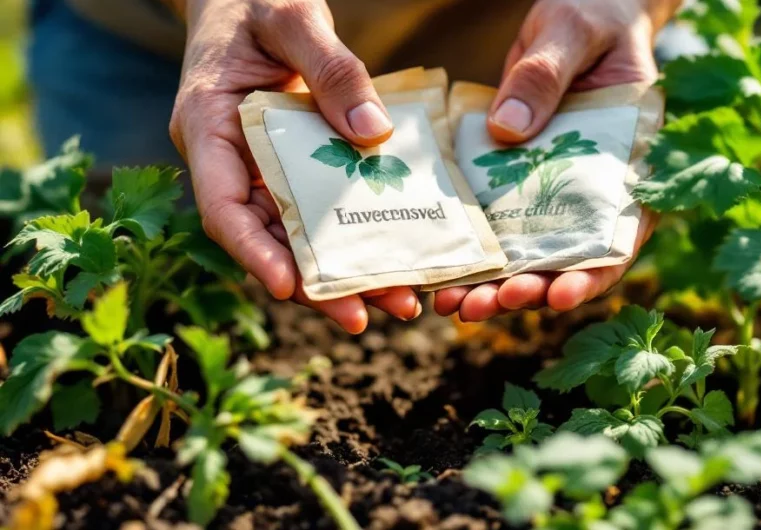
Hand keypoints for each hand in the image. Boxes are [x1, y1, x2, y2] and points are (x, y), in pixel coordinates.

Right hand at [169, 0, 419, 333]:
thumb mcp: (292, 16)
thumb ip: (330, 68)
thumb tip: (371, 134)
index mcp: (206, 126)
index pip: (222, 206)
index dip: (253, 253)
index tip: (290, 287)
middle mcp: (228, 159)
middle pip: (266, 236)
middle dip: (313, 282)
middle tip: (364, 316)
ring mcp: (257, 166)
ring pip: (295, 232)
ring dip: (340, 270)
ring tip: (395, 301)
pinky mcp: (288, 164)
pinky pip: (316, 208)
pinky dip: (349, 235)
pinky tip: (391, 258)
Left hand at [434, 0, 678, 320]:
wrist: (580, 13)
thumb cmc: (593, 16)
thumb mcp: (574, 33)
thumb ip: (546, 74)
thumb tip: (508, 129)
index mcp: (632, 161)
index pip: (622, 233)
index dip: (594, 273)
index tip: (560, 297)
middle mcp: (597, 188)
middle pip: (570, 258)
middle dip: (529, 290)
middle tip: (484, 307)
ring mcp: (557, 188)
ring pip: (532, 254)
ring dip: (497, 287)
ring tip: (455, 307)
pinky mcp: (521, 179)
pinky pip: (501, 225)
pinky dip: (478, 255)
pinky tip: (444, 276)